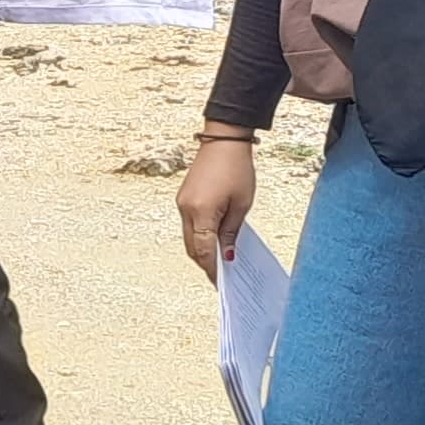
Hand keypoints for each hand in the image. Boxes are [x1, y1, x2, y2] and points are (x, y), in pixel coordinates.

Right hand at [176, 137, 255, 279]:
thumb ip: (232, 232)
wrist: (223, 140)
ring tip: (220, 261)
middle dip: (206, 264)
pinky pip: (189, 225)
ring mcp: (182, 204)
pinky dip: (200, 236)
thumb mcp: (242, 204)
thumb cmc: (237, 168)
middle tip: (222, 277)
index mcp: (201, 212)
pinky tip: (214, 240)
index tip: (222, 283)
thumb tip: (227, 255)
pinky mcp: (183, 198)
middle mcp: (186, 210)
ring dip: (202, 250)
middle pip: (193, 248)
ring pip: (189, 238)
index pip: (205, 251)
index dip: (213, 269)